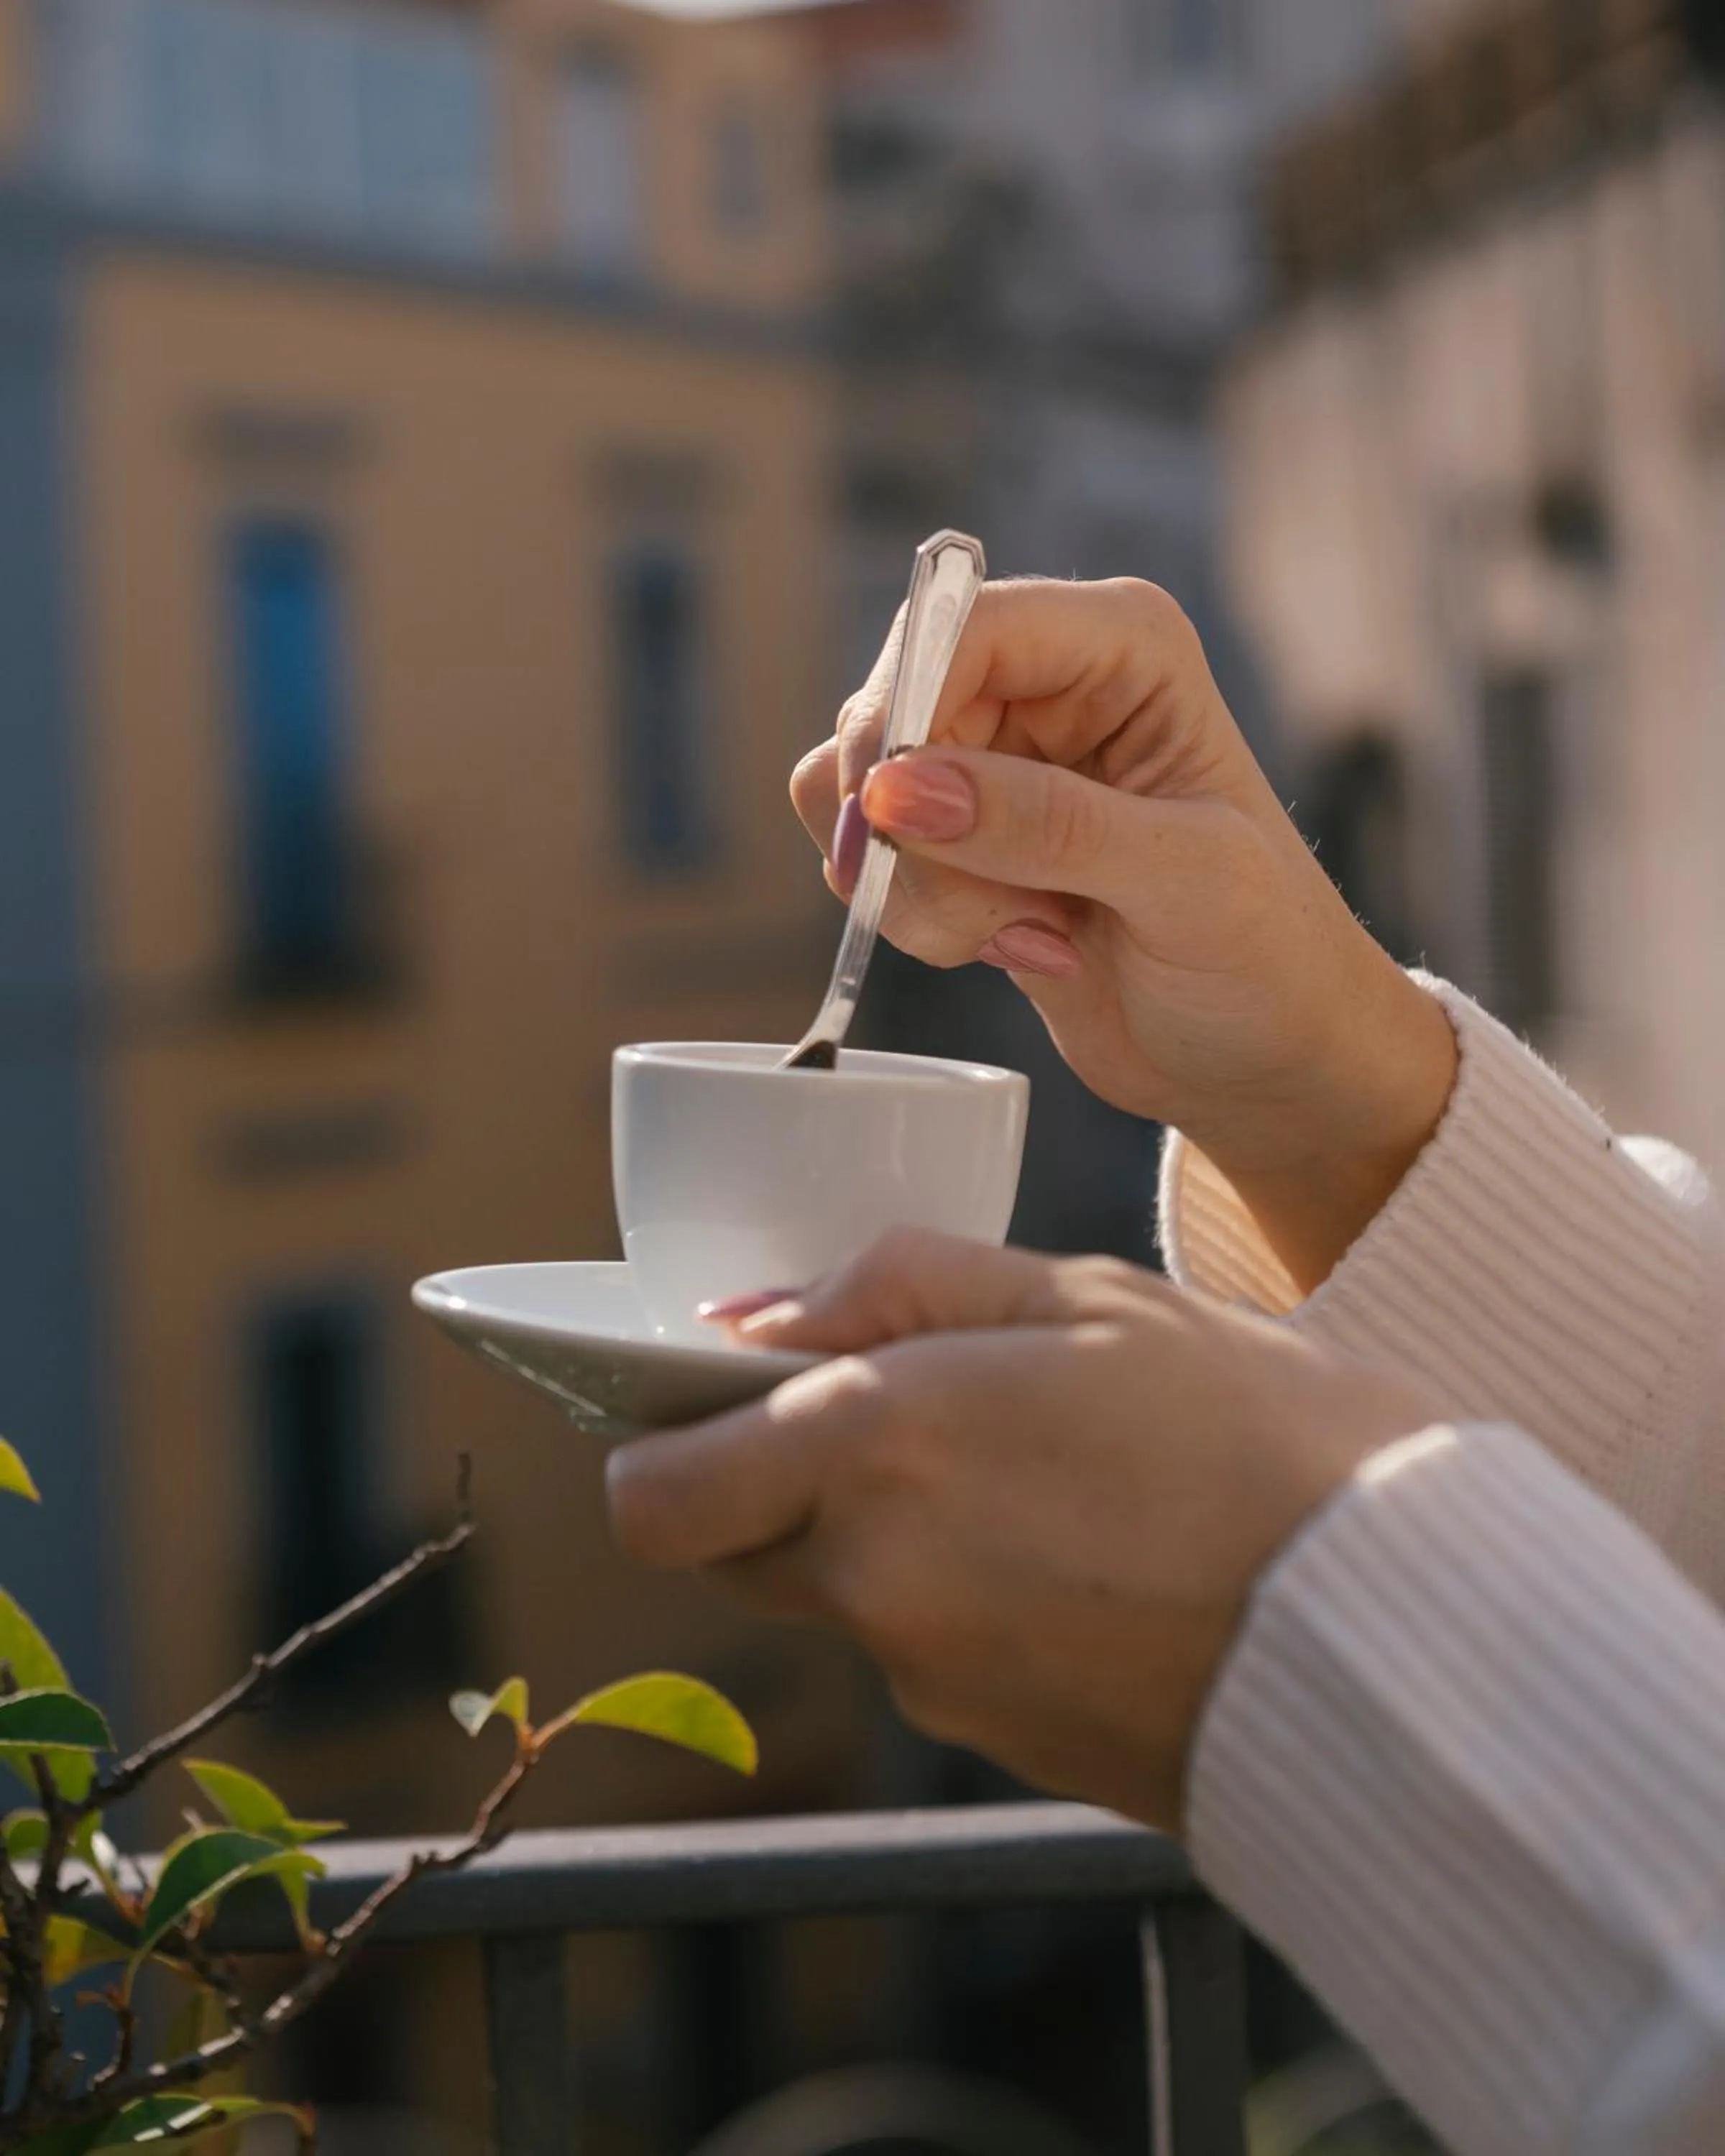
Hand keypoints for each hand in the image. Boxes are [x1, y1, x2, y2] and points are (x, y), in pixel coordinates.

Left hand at [608, 1230, 1444, 1833]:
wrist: (1398, 1621)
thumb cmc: (1253, 1426)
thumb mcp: (1085, 1295)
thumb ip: (900, 1287)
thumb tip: (763, 1316)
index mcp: (877, 1448)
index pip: (655, 1498)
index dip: (661, 1453)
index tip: (720, 1405)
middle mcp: (878, 1579)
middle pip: (739, 1550)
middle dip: (777, 1484)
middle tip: (904, 1418)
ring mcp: (937, 1681)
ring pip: (846, 1599)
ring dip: (895, 1537)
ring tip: (1044, 1475)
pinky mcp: (1001, 1745)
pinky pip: (936, 1656)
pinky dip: (972, 1601)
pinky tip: (1087, 1553)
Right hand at [794, 580, 1456, 1290]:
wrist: (1265, 1059)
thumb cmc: (1268, 958)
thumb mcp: (1182, 881)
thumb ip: (1045, 825)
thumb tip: (897, 790)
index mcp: (1122, 646)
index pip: (960, 626)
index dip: (906, 715)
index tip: (893, 820)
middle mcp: (1046, 684)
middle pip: (892, 713)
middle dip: (916, 832)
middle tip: (998, 915)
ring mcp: (994, 763)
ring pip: (863, 793)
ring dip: (919, 888)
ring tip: (1034, 935)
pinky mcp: (959, 841)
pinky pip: (870, 854)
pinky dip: (917, 917)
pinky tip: (1019, 947)